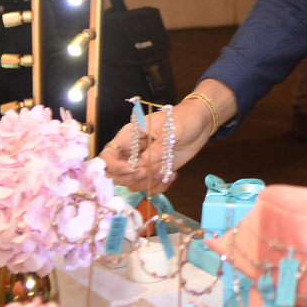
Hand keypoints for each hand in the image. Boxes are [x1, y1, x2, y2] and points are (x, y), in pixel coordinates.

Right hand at [99, 81, 227, 192]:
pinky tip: (171, 176)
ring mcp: (144, 163)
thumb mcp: (170, 129)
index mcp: (129, 137)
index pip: (107, 155)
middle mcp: (133, 152)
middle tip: (151, 170)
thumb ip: (156, 146)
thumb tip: (143, 163)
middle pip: (116, 175)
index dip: (114, 166)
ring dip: (148, 182)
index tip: (131, 169)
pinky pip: (149, 186)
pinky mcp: (156, 171)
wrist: (199, 123)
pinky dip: (159, 187)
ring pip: (133, 184)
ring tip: (164, 170)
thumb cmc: (182, 118)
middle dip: (132, 178)